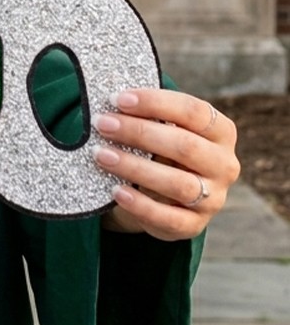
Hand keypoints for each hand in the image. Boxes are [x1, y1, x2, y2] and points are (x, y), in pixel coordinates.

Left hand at [93, 89, 238, 240]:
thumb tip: (111, 101)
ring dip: (135, 167)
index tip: (118, 99)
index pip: (194, 111)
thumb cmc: (160, 147)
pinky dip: (141, 205)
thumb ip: (147, 114)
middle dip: (139, 133)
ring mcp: (213, 199)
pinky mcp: (194, 225)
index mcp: (220, 132)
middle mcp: (224, 165)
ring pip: (178, 184)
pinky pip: (170, 219)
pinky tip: (116, 191)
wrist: (165, 192)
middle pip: (185, 146)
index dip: (155, 103)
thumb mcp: (161, 127)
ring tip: (101, 155)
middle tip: (102, 124)